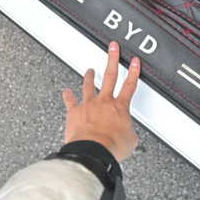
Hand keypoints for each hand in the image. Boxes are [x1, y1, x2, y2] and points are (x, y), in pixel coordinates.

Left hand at [62, 41, 140, 161]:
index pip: (129, 85)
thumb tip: (130, 137)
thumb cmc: (111, 146)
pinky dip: (68, 95)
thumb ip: (130, 134)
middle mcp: (104, 102)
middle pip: (110, 76)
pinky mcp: (75, 112)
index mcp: (120, 107)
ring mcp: (89, 105)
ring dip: (89, 76)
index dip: (133, 72)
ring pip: (89, 85)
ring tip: (89, 70)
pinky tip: (66, 91)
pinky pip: (70, 101)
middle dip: (112, 60)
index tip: (134, 62)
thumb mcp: (130, 141)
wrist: (93, 150)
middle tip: (112, 48)